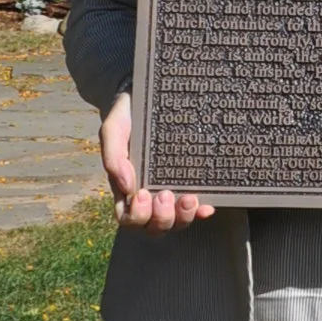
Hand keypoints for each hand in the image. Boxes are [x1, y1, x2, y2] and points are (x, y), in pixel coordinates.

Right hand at [99, 95, 215, 229]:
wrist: (147, 94)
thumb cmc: (128, 115)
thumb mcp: (114, 129)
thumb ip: (113, 156)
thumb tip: (125, 187)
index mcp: (126, 188)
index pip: (128, 218)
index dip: (137, 215)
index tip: (143, 193)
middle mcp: (148, 195)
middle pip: (154, 226)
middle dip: (162, 218)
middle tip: (166, 194)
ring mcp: (170, 190)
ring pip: (176, 222)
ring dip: (183, 217)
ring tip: (189, 199)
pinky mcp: (189, 181)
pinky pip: (196, 208)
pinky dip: (202, 212)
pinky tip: (208, 206)